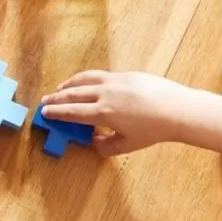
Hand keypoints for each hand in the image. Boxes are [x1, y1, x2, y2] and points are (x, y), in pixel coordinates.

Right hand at [41, 71, 184, 156]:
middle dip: (56, 98)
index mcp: (103, 113)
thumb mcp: (128, 144)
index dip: (56, 113)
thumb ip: (106, 146)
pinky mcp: (125, 74)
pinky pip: (99, 74)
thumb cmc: (153, 130)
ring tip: (60, 89)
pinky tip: (85, 82)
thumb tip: (93, 143)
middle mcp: (104, 94)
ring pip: (85, 79)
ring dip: (69, 84)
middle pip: (73, 94)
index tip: (44, 113)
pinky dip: (86, 78)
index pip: (72, 112)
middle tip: (45, 101)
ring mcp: (115, 81)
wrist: (177, 109)